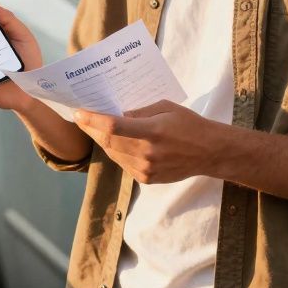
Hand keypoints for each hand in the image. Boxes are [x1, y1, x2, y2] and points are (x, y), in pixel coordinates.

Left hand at [73, 100, 218, 183]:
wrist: (209, 152)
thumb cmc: (189, 124)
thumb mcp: (165, 108)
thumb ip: (139, 112)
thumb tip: (115, 113)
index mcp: (153, 132)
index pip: (113, 126)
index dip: (92, 120)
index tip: (78, 112)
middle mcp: (147, 153)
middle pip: (108, 141)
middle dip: (90, 129)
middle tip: (80, 118)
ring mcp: (146, 169)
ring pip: (113, 154)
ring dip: (100, 141)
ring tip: (92, 128)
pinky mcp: (147, 179)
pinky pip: (123, 164)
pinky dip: (115, 152)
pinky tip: (113, 142)